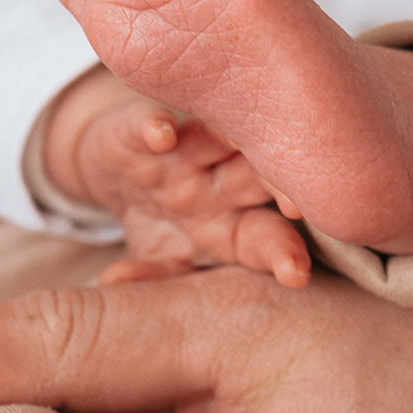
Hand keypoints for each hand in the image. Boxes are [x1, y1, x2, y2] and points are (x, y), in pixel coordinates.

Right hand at [42, 62, 309, 285]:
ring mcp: (185, 153)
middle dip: (282, 189)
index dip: (281, 254)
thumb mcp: (161, 265)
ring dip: (229, 140)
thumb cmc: (158, 228)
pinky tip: (161, 132)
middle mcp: (221, 185)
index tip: (295, 273)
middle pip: (261, 182)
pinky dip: (153, 127)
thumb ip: (157, 282)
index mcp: (234, 226)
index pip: (264, 240)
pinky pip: (148, 124)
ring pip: (216, 140)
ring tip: (242, 144)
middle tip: (297, 203)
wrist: (116, 178)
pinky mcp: (141, 130)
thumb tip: (121, 288)